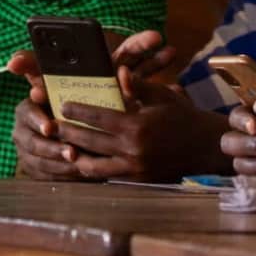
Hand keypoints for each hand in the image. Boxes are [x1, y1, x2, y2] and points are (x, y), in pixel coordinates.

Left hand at [5, 31, 203, 180]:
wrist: (205, 147)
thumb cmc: (181, 115)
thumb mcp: (160, 96)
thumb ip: (137, 85)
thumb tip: (117, 73)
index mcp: (136, 126)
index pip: (97, 117)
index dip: (76, 110)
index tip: (61, 103)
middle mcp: (132, 151)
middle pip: (88, 141)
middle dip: (67, 133)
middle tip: (50, 125)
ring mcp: (134, 170)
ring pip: (93, 166)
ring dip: (75, 155)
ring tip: (62, 147)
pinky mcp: (136, 181)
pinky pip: (107, 176)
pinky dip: (92, 170)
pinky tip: (82, 162)